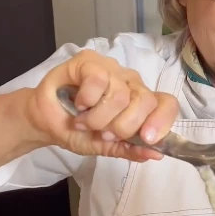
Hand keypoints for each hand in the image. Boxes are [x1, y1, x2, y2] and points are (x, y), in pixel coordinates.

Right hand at [24, 49, 178, 162]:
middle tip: (103, 132)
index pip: (167, 104)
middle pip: (145, 102)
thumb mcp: (106, 147)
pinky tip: (78, 103)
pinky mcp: (91, 61)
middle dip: (122, 126)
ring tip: (84, 120)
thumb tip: (156, 154)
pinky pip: (99, 81)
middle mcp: (131, 84)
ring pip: (121, 95)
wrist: (47, 122)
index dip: (161, 121)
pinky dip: (87, 100)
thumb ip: (130, 149)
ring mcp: (113, 70)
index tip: (146, 138)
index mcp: (141, 103)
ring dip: (98, 118)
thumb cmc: (79, 131)